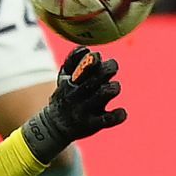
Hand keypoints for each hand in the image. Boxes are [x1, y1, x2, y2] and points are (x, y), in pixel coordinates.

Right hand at [19, 47, 125, 161]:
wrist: (54, 126)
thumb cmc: (65, 95)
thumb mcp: (64, 77)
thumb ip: (73, 60)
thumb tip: (85, 48)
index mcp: (71, 81)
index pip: (84, 66)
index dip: (94, 59)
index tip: (97, 58)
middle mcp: (77, 95)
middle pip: (96, 77)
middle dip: (108, 69)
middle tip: (111, 68)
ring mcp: (84, 110)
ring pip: (104, 94)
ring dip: (113, 87)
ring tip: (113, 87)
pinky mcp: (92, 125)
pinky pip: (109, 119)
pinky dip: (119, 115)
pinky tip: (120, 112)